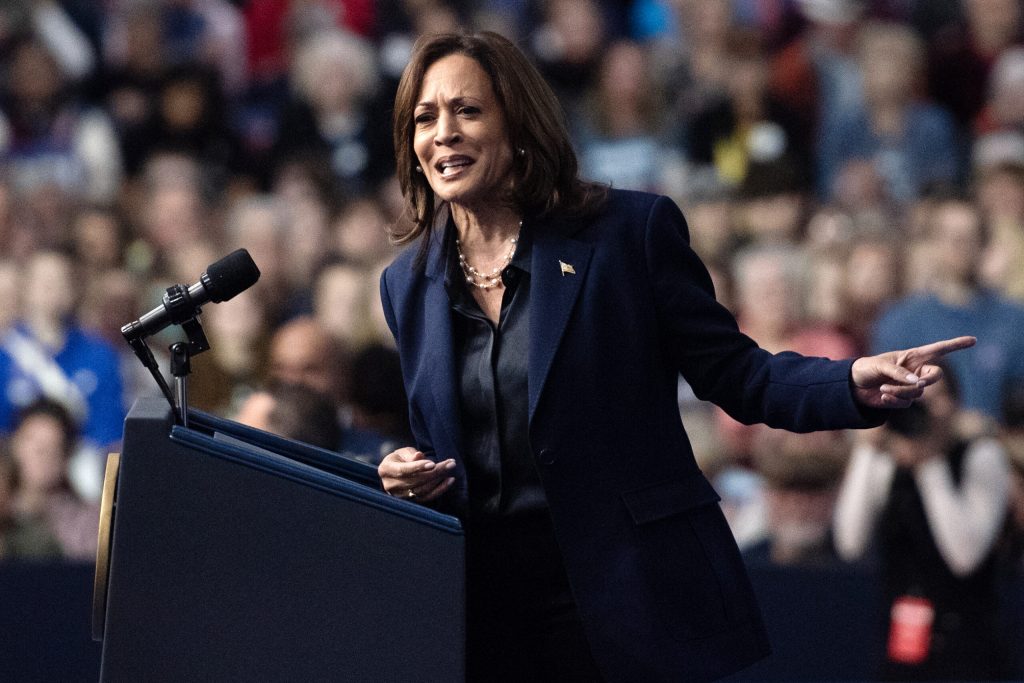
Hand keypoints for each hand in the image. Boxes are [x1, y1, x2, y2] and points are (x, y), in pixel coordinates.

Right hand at [378, 447, 455, 503]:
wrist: (396, 473)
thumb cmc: (400, 459)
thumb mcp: (402, 452)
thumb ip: (410, 454)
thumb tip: (419, 456)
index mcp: (386, 470)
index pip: (403, 470)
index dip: (418, 467)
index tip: (433, 464)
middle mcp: (391, 485)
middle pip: (415, 480)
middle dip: (435, 472)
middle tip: (450, 463)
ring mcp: (400, 496)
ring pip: (422, 490)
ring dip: (439, 480)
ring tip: (450, 468)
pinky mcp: (410, 502)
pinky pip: (427, 497)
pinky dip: (440, 490)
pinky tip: (449, 481)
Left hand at [851, 336, 975, 408]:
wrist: (852, 386)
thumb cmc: (865, 368)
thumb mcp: (879, 365)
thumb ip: (898, 372)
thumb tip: (917, 384)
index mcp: (912, 357)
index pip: (938, 350)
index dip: (955, 345)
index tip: (973, 340)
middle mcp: (915, 371)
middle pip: (935, 376)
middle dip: (928, 380)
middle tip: (917, 384)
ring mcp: (910, 386)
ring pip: (918, 392)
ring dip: (901, 391)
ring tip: (883, 388)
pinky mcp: (903, 399)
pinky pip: (907, 402)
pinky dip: (895, 400)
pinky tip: (882, 396)